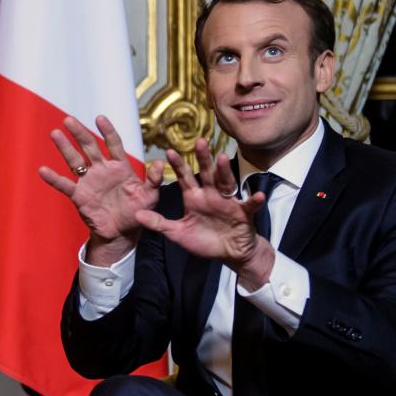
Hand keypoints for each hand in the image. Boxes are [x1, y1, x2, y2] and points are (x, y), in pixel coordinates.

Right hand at [38, 115, 163, 265]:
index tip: (100, 118)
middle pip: (89, 147)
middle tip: (68, 119)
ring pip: (75, 160)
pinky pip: (65, 185)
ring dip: (65, 148)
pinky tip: (42, 170)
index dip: (107, 131)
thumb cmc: (137, 212)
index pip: (113, 144)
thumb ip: (153, 180)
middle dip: (80, 133)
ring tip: (55, 134)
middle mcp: (102, 170)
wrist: (121, 233)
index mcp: (120, 167)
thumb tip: (159, 163)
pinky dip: (53, 179)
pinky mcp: (79, 195)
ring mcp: (89, 181)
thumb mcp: (150, 197)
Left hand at [132, 139, 274, 287]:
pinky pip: (250, 206)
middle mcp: (211, 195)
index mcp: (194, 197)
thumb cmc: (204, 239)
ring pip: (227, 183)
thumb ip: (159, 223)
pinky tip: (258, 195)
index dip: (178, 165)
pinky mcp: (243, 214)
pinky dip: (254, 201)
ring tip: (222, 158)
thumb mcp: (177, 233)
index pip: (185, 178)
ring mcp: (228, 202)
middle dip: (203, 158)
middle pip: (206, 173)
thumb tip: (137, 215)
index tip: (168, 151)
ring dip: (225, 171)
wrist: (228, 253)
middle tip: (199, 142)